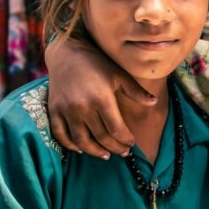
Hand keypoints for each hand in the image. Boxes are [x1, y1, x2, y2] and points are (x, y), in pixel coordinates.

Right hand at [44, 35, 155, 158]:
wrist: (67, 53)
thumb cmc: (97, 63)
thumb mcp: (119, 75)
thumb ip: (136, 91)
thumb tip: (154, 102)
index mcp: (101, 98)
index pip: (116, 129)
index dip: (125, 140)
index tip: (132, 144)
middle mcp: (83, 107)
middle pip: (101, 137)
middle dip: (114, 148)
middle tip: (123, 153)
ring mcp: (67, 110)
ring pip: (81, 141)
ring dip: (94, 151)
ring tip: (105, 155)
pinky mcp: (54, 110)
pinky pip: (60, 135)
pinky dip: (70, 145)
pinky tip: (80, 149)